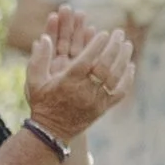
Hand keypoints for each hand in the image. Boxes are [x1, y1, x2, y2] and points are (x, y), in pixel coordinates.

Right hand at [24, 8, 135, 139]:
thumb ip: (38, 59)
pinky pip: (119, 93)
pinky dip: (127, 79)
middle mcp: (84, 90)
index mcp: (68, 82)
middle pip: (104, 66)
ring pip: (115, 77)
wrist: (52, 132)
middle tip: (119, 33)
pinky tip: (130, 67)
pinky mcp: (103, 108)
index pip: (86, 60)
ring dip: (123, 59)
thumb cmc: (42, 102)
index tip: (104, 33)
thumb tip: (44, 38)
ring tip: (128, 45)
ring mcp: (96, 100)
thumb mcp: (33, 81)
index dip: (97, 45)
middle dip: (114, 47)